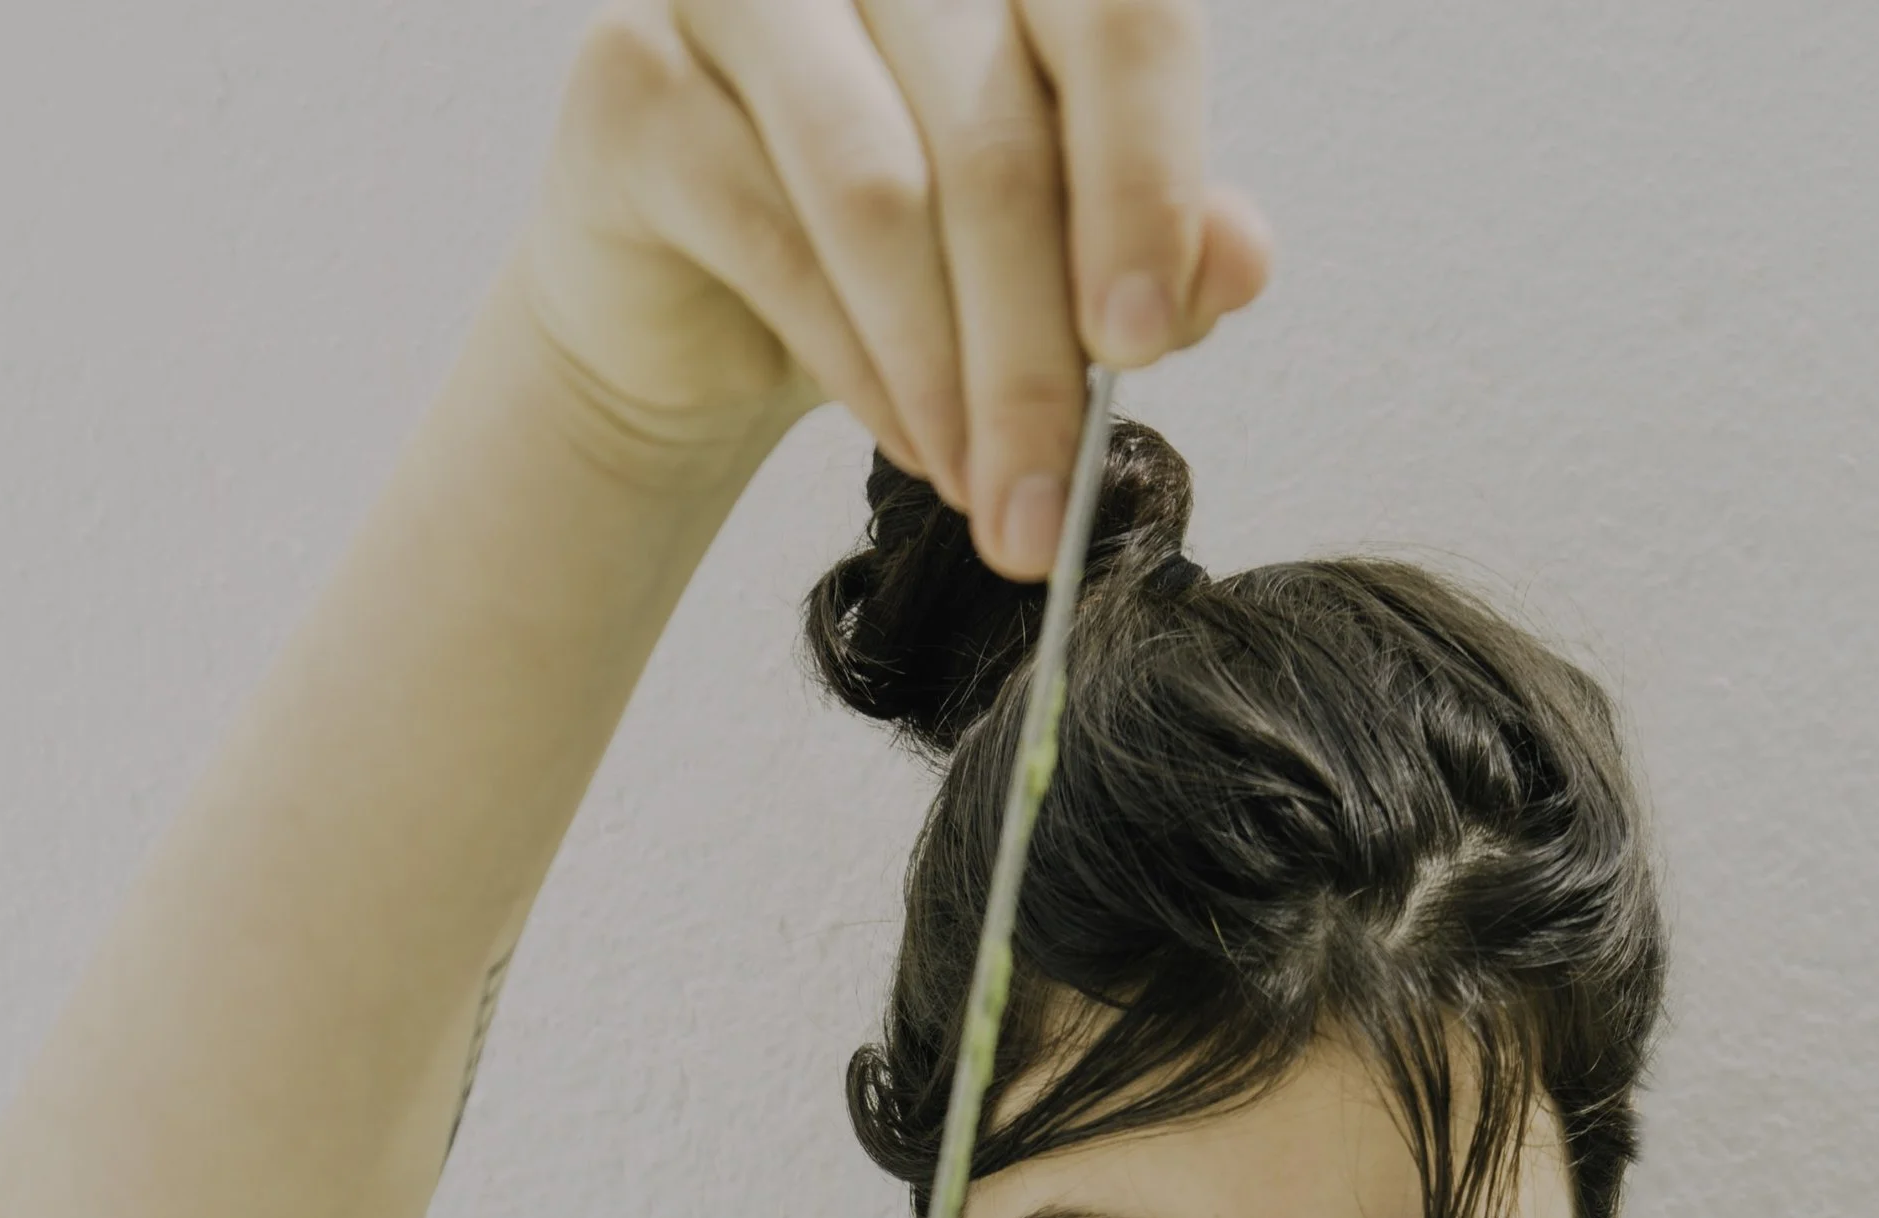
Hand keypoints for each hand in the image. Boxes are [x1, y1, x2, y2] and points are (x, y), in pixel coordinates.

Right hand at [519, 0, 1271, 558]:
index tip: (1145, 344)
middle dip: (1034, 355)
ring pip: (883, 197)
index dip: (1145, 184)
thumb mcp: (1048, 259)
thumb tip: (1242, 258)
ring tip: (986, 493)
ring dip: (947, 376)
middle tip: (1051, 507)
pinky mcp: (637, 77)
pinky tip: (908, 444)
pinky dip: (857, 366)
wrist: (697, 311)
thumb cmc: (894, 261)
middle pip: (997, 141)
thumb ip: (1151, 244)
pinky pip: (775, 239)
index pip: (1116, 19)